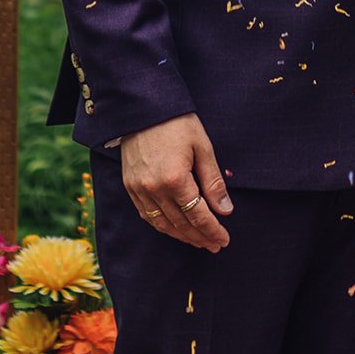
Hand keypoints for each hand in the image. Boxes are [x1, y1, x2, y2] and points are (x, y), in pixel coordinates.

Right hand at [120, 113, 231, 250]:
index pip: (198, 215)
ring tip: (198, 241)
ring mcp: (139, 190)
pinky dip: (162, 226)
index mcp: (175, 178)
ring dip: (182, 236)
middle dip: (200, 237)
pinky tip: (175, 229)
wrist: (144, 108)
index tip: (224, 239)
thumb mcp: (202, 146)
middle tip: (215, 245)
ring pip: (162, 225)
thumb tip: (225, 210)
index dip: (212, 230)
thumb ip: (213, 181)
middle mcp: (154, 189)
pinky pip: (147, 216)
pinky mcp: (130, 187)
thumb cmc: (178, 123)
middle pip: (181, 224)